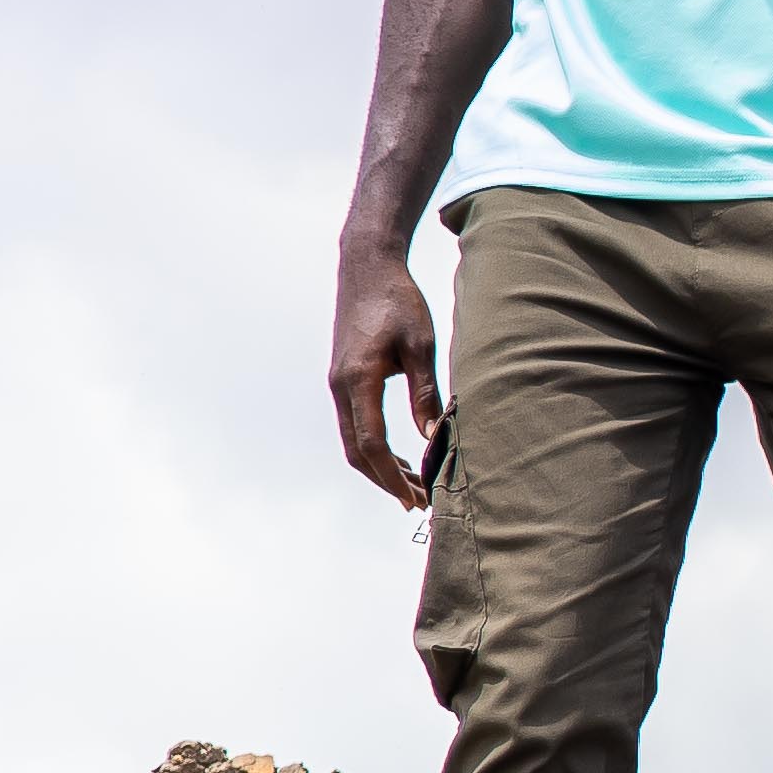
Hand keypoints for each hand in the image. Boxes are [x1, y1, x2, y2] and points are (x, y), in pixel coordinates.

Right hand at [329, 240, 443, 511]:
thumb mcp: (421, 345)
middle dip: (386, 480)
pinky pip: (355, 424)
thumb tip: (434, 437)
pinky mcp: (344, 379)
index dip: (393, 476)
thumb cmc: (398, 301)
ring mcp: (338, 383)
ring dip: (381, 467)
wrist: (367, 269)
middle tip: (419, 502)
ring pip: (354, 440)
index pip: (372, 443)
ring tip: (414, 487)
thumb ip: (426, 393)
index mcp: (358, 380)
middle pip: (357, 451)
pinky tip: (402, 457)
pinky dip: (375, 448)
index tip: (415, 498)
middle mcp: (341, 386)